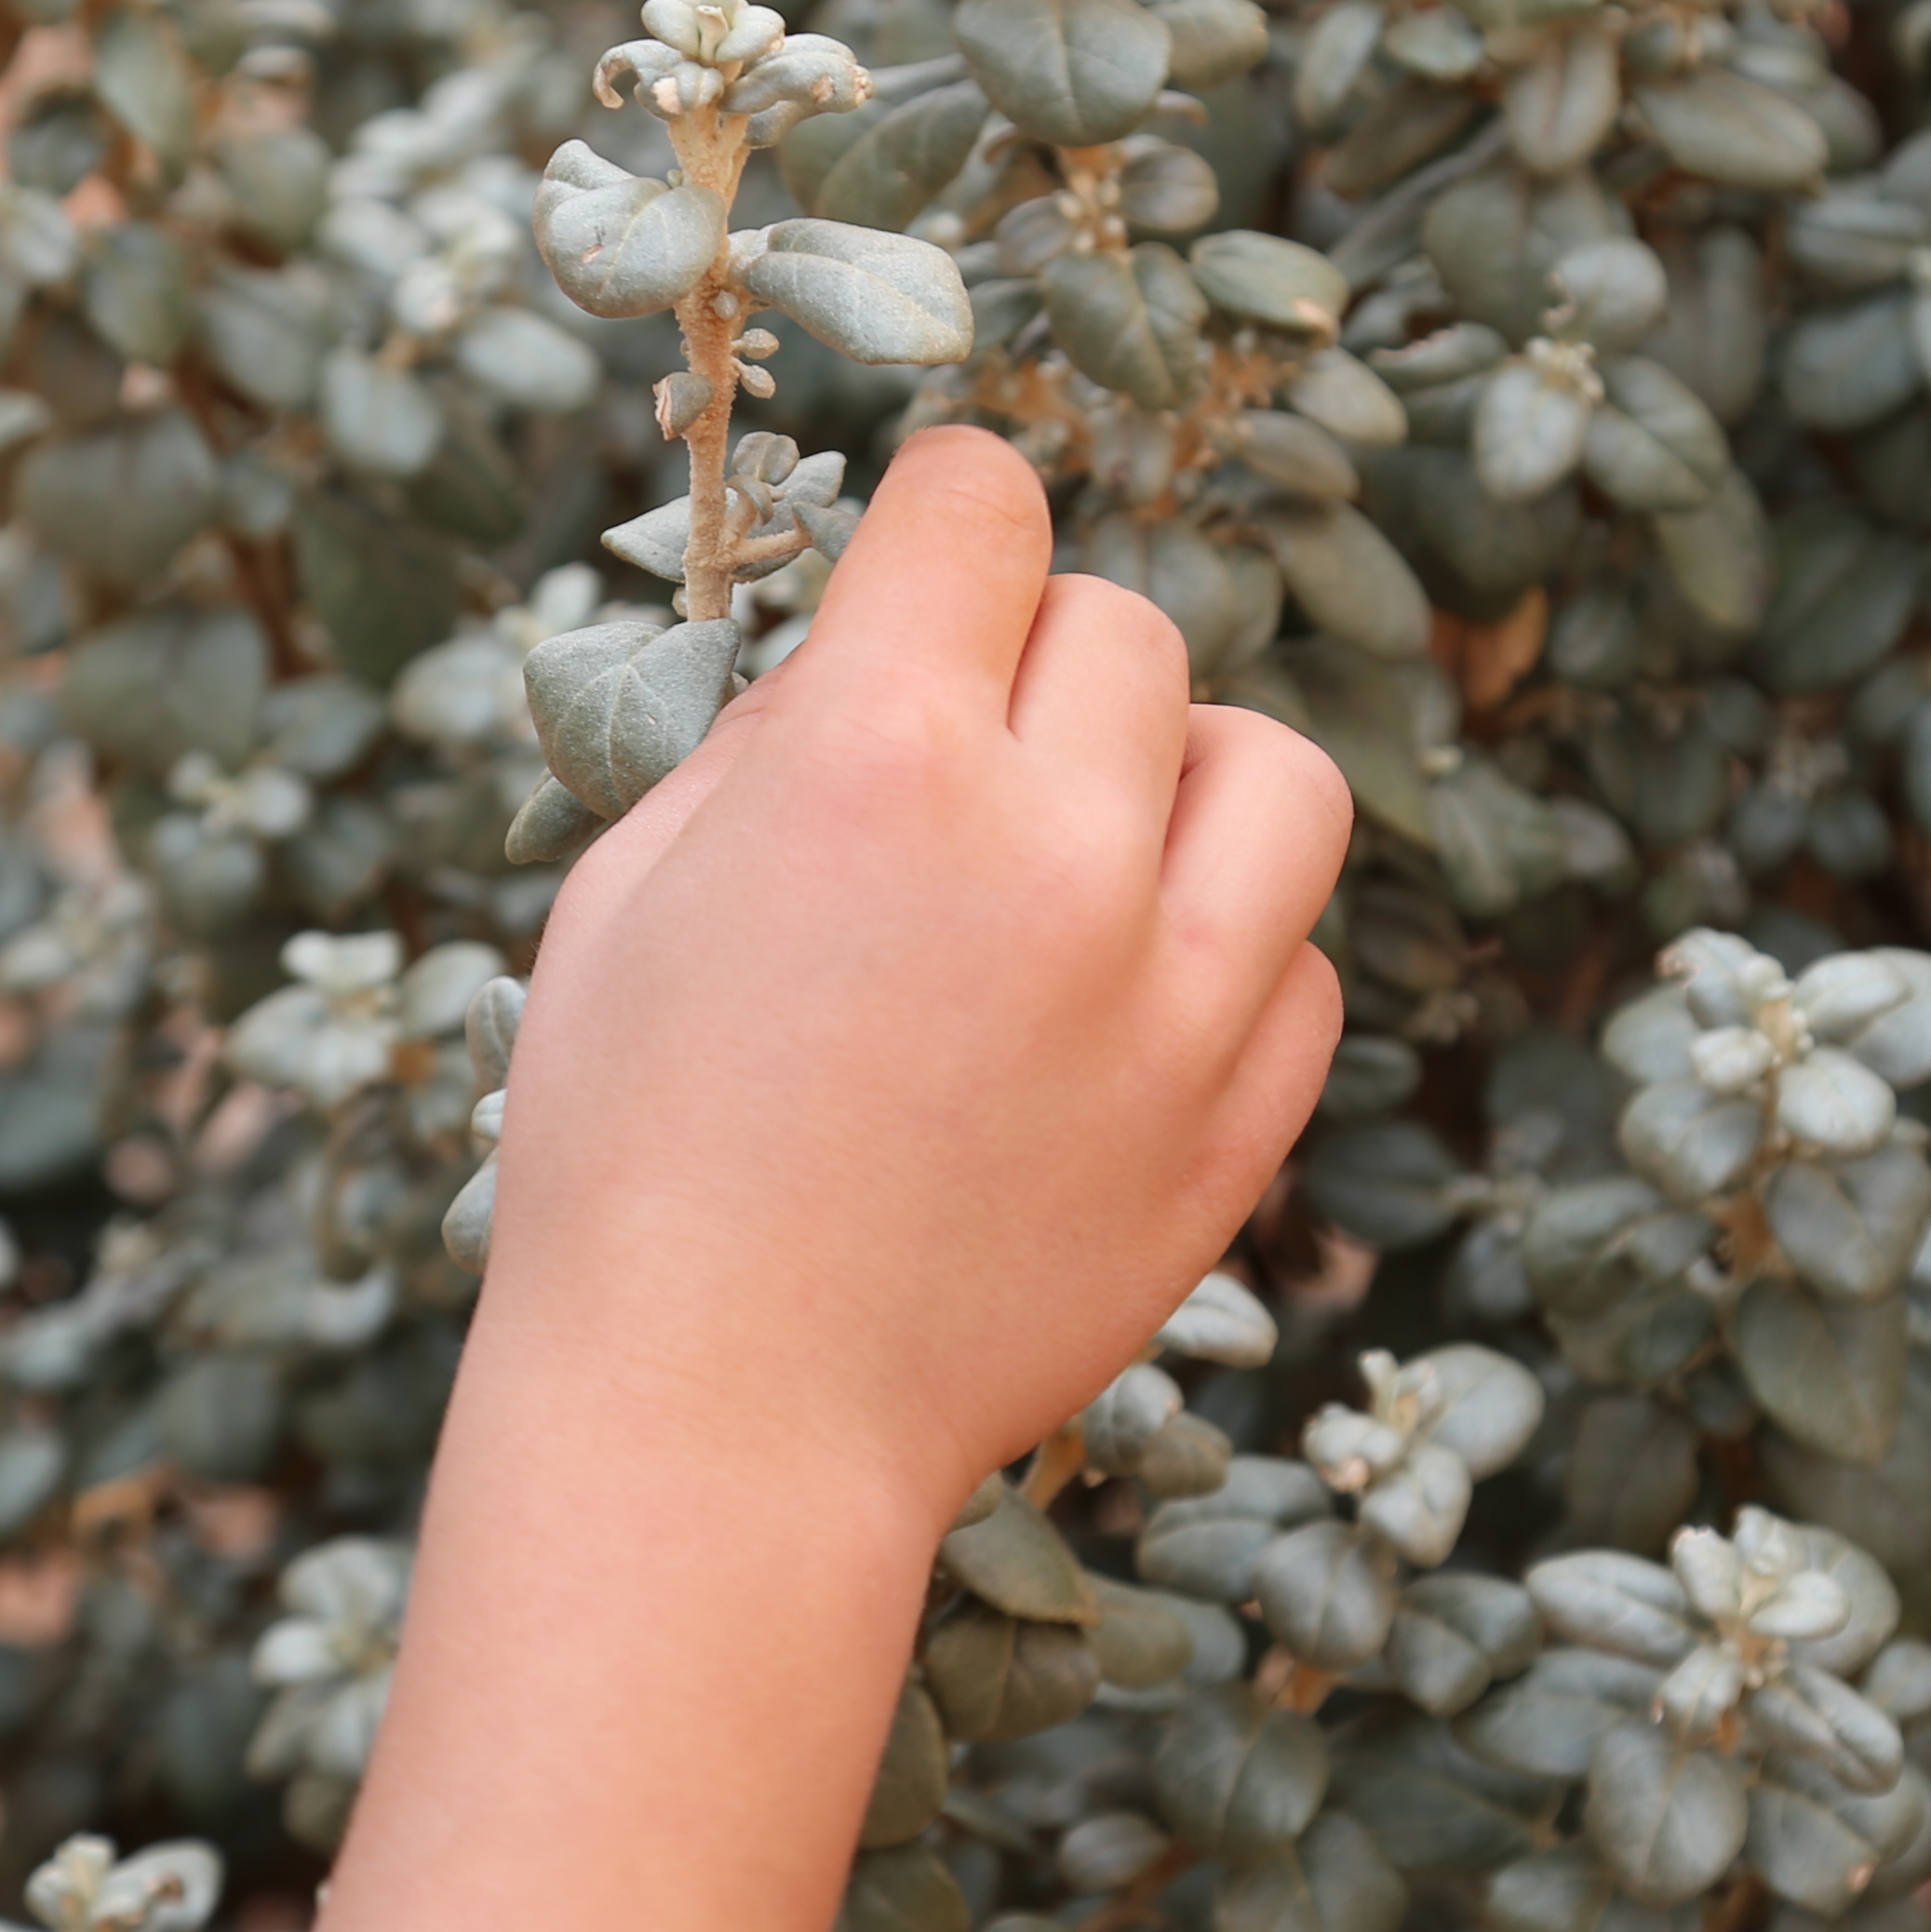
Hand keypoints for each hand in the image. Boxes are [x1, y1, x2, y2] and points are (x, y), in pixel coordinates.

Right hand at [473, 425, 1349, 1529]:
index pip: (983, 503)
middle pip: (1126, 629)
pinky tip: (1118, 1008)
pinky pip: (1302, 964)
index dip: (946, 517)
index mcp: (876, 760)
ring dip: (1186, 783)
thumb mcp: (627, 891)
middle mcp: (1052, 855)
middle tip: (958, 772)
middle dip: (1036, 670)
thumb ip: (772, 736)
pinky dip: (1226, 958)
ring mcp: (1169, 999)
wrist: (720, 1429)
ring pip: (1277, 770)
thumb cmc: (629, 1158)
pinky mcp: (1234, 1129)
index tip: (931, 567)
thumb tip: (883, 646)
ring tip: (1092, 859)